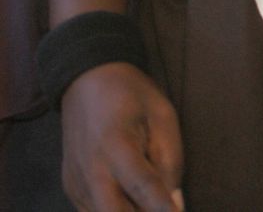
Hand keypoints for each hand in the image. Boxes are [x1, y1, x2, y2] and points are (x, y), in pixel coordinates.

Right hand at [60, 61, 183, 210]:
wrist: (87, 80)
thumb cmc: (132, 95)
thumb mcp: (162, 114)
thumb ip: (170, 160)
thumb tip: (174, 204)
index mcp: (116, 143)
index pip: (142, 186)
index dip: (162, 208)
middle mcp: (91, 168)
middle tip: (161, 207)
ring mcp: (76, 181)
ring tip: (146, 197)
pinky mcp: (70, 188)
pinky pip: (93, 211)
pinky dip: (114, 209)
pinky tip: (128, 195)